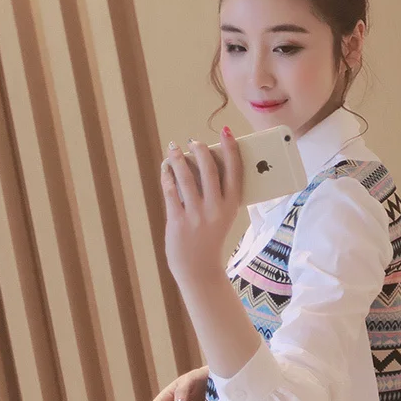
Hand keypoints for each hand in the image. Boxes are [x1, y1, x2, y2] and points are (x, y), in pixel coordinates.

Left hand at [161, 127, 242, 283]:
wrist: (199, 269)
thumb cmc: (211, 239)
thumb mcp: (223, 216)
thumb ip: (217, 193)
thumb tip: (202, 163)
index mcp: (232, 206)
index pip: (234, 171)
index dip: (230, 149)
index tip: (226, 131)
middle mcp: (216, 209)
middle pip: (208, 169)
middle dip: (200, 150)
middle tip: (193, 141)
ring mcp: (196, 215)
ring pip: (186, 178)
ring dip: (178, 159)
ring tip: (173, 148)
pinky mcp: (178, 221)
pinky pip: (171, 192)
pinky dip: (167, 177)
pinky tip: (165, 169)